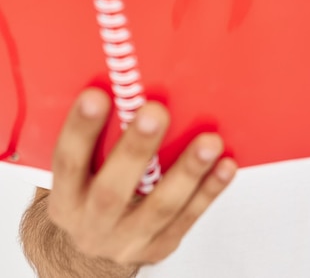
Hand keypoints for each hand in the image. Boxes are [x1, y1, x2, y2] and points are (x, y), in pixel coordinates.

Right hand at [47, 88, 236, 266]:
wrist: (98, 240)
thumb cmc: (94, 186)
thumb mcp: (83, 168)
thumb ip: (97, 136)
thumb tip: (123, 81)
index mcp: (66, 196)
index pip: (68, 161)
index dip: (81, 128)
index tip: (96, 94)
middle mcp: (91, 224)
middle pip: (112, 190)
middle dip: (136, 149)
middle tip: (156, 111)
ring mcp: (126, 240)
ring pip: (160, 207)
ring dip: (187, 172)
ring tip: (210, 142)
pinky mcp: (158, 246)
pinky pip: (188, 218)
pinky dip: (209, 191)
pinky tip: (225, 166)